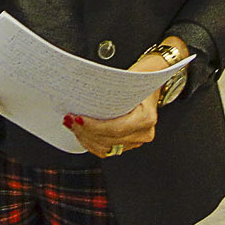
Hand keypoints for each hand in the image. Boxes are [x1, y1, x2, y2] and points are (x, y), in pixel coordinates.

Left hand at [64, 42, 183, 157]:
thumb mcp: (132, 75)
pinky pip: (107, 149)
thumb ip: (113, 82)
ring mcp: (136, 140)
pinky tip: (81, 133)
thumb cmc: (144, 76)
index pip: (116, 128)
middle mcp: (144, 132)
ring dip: (86, 138)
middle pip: (109, 140)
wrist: (154, 78)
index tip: (78, 118)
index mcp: (146, 117)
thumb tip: (87, 83)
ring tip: (72, 125)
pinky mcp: (128, 143)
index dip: (94, 126)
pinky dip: (91, 142)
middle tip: (69, 120)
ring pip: (106, 148)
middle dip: (85, 131)